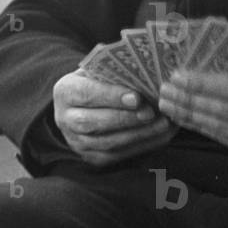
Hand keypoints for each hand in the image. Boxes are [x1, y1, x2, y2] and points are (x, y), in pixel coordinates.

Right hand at [53, 70, 176, 168]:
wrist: (87, 105)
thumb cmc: (100, 81)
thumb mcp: (102, 70)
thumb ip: (117, 71)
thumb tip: (147, 71)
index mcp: (65, 91)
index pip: (86, 93)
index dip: (111, 96)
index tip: (136, 98)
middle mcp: (65, 119)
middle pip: (93, 122)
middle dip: (125, 118)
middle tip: (151, 113)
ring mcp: (78, 142)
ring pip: (107, 142)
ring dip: (139, 134)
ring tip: (162, 124)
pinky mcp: (93, 158)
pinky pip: (119, 155)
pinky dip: (144, 144)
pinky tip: (162, 134)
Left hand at [159, 65, 227, 165]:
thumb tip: (213, 63)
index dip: (207, 83)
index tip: (180, 74)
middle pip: (226, 110)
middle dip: (191, 98)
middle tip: (165, 88)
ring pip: (222, 128)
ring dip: (191, 115)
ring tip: (167, 102)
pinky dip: (204, 127)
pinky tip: (186, 117)